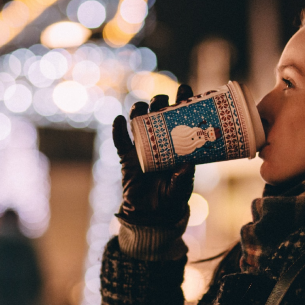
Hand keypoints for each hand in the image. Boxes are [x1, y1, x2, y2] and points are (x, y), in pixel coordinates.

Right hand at [113, 84, 195, 225]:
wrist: (152, 215)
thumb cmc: (171, 198)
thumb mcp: (181, 188)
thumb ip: (183, 177)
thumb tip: (187, 164)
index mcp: (177, 144)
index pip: (180, 118)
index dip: (182, 102)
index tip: (185, 89)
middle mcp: (159, 142)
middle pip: (158, 114)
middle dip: (159, 102)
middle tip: (163, 100)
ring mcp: (142, 148)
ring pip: (138, 122)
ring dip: (139, 111)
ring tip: (142, 107)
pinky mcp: (127, 158)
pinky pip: (120, 141)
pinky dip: (118, 130)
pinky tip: (119, 121)